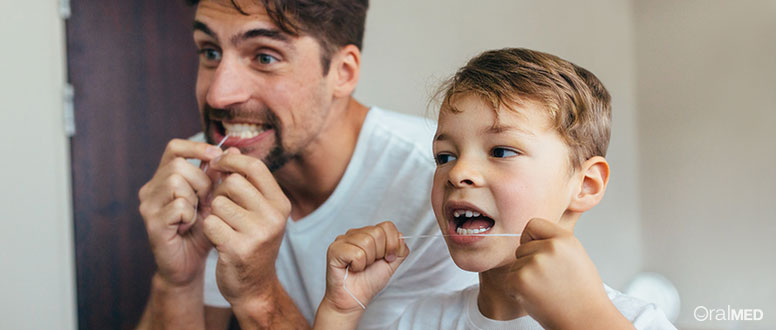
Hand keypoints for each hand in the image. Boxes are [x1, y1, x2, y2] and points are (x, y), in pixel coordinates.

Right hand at [138, 139, 222, 286]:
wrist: (190, 264)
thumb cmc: (202, 230)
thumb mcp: (214, 199)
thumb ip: (219, 176)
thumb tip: (233, 149)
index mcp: (164, 178)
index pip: (174, 148)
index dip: (196, 147)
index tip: (216, 156)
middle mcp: (151, 189)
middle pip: (178, 165)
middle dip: (201, 181)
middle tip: (207, 201)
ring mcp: (148, 206)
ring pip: (175, 182)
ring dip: (195, 198)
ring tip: (197, 214)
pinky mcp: (152, 223)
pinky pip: (178, 206)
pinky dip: (190, 215)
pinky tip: (189, 226)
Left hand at [202, 148, 291, 308]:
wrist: (254, 286)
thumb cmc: (252, 242)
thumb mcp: (257, 210)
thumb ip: (245, 181)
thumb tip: (229, 149)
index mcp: (281, 203)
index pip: (255, 167)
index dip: (232, 161)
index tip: (217, 164)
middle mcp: (274, 217)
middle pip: (233, 183)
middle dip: (220, 192)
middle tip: (221, 207)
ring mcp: (258, 234)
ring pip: (219, 203)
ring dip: (213, 213)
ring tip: (222, 226)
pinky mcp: (239, 249)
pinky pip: (210, 223)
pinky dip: (208, 230)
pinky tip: (218, 240)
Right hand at [320, 221, 409, 314]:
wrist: (354, 299)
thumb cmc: (369, 282)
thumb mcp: (391, 263)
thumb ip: (399, 249)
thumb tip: (400, 237)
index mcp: (367, 233)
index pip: (387, 226)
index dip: (392, 244)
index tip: (387, 258)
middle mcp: (354, 233)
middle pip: (377, 233)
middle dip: (379, 253)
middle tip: (370, 264)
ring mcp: (342, 240)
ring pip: (367, 242)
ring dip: (368, 260)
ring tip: (360, 267)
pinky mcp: (334, 250)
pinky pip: (357, 253)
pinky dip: (358, 265)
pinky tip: (352, 268)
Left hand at [507, 218, 621, 328]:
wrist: (586, 321)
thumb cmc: (582, 293)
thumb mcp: (576, 256)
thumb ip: (555, 242)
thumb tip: (532, 234)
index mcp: (565, 239)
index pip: (533, 224)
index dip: (532, 239)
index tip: (540, 253)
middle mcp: (550, 248)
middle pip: (522, 247)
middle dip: (529, 262)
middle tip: (549, 280)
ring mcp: (534, 264)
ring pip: (515, 265)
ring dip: (524, 278)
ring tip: (546, 290)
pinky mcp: (520, 280)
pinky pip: (509, 280)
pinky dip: (517, 291)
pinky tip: (537, 298)